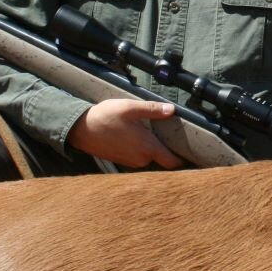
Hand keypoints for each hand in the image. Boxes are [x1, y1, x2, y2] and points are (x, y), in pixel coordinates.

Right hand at [66, 98, 184, 169]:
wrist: (80, 129)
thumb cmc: (105, 117)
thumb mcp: (130, 108)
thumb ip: (153, 110)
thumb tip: (172, 111)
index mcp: (147, 147)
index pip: (172, 162)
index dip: (182, 160)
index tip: (191, 154)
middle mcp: (140, 159)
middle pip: (162, 159)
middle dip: (167, 150)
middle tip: (172, 136)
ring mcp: (130, 162)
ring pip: (149, 158)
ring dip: (152, 149)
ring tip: (152, 133)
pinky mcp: (122, 160)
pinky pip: (138, 157)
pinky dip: (141, 150)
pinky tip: (136, 137)